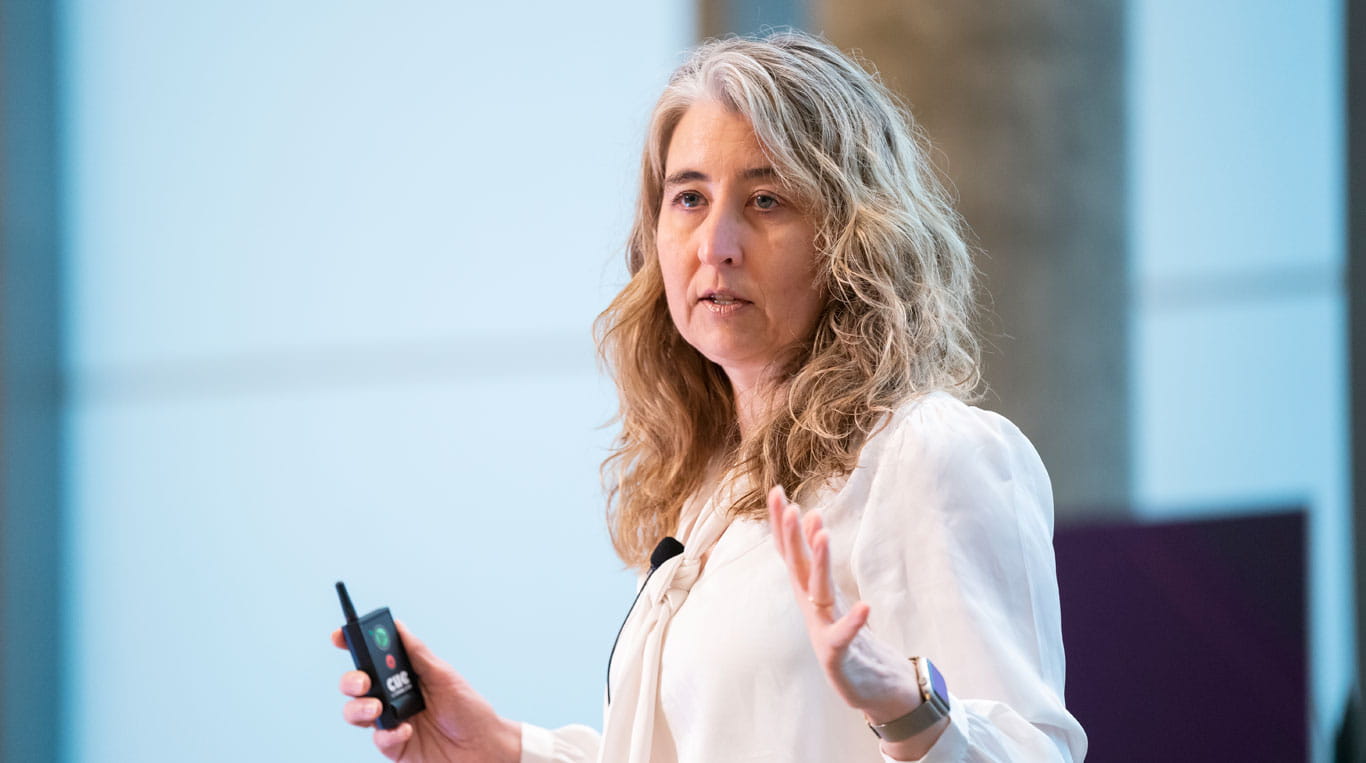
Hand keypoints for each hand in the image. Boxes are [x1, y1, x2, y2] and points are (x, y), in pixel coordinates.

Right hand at [333, 620, 520, 761]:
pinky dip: (388, 734)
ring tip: (377, 708)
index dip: (351, 644)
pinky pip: (378, 739)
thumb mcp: (444, 675)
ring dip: (359, 708)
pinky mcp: (393, 746)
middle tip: (363, 682)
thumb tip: (397, 626)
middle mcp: (392, 696)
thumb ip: (417, 653)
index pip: (371, 656)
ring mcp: (390, 721)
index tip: (338, 636)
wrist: (483, 747)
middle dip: (351, 680)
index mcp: (404, 673)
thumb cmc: (468, 708)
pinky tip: (406, 730)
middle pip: (356, 684)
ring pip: (355, 712)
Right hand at [767, 486, 946, 757]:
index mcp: (809, 592)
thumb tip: (814, 518)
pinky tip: (865, 607)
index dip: (782, 524)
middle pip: (797, 566)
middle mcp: (812, 608)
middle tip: (787, 504)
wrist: (869, 686)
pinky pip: (846, 636)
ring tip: (823, 535)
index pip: (791, 553)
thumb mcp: (832, 592)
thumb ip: (819, 559)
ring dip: (820, 563)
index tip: (777, 492)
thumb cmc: (851, 638)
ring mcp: (824, 630)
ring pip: (819, 592)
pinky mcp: (839, 655)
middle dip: (791, 536)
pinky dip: (853, 622)